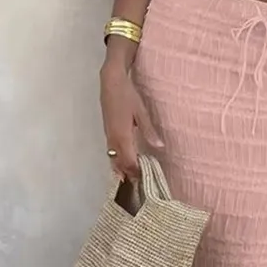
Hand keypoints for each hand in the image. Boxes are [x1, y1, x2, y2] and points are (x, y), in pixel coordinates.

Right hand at [100, 55, 162, 178]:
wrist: (110, 83)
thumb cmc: (127, 95)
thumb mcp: (141, 112)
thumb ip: (149, 130)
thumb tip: (159, 147)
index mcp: (123, 136)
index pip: (129, 161)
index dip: (136, 172)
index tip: (145, 180)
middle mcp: (113, 139)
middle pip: (120, 163)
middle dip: (129, 173)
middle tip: (140, 183)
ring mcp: (108, 136)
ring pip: (113, 158)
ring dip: (122, 168)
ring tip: (132, 177)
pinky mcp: (107, 131)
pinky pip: (111, 151)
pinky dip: (117, 159)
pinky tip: (124, 162)